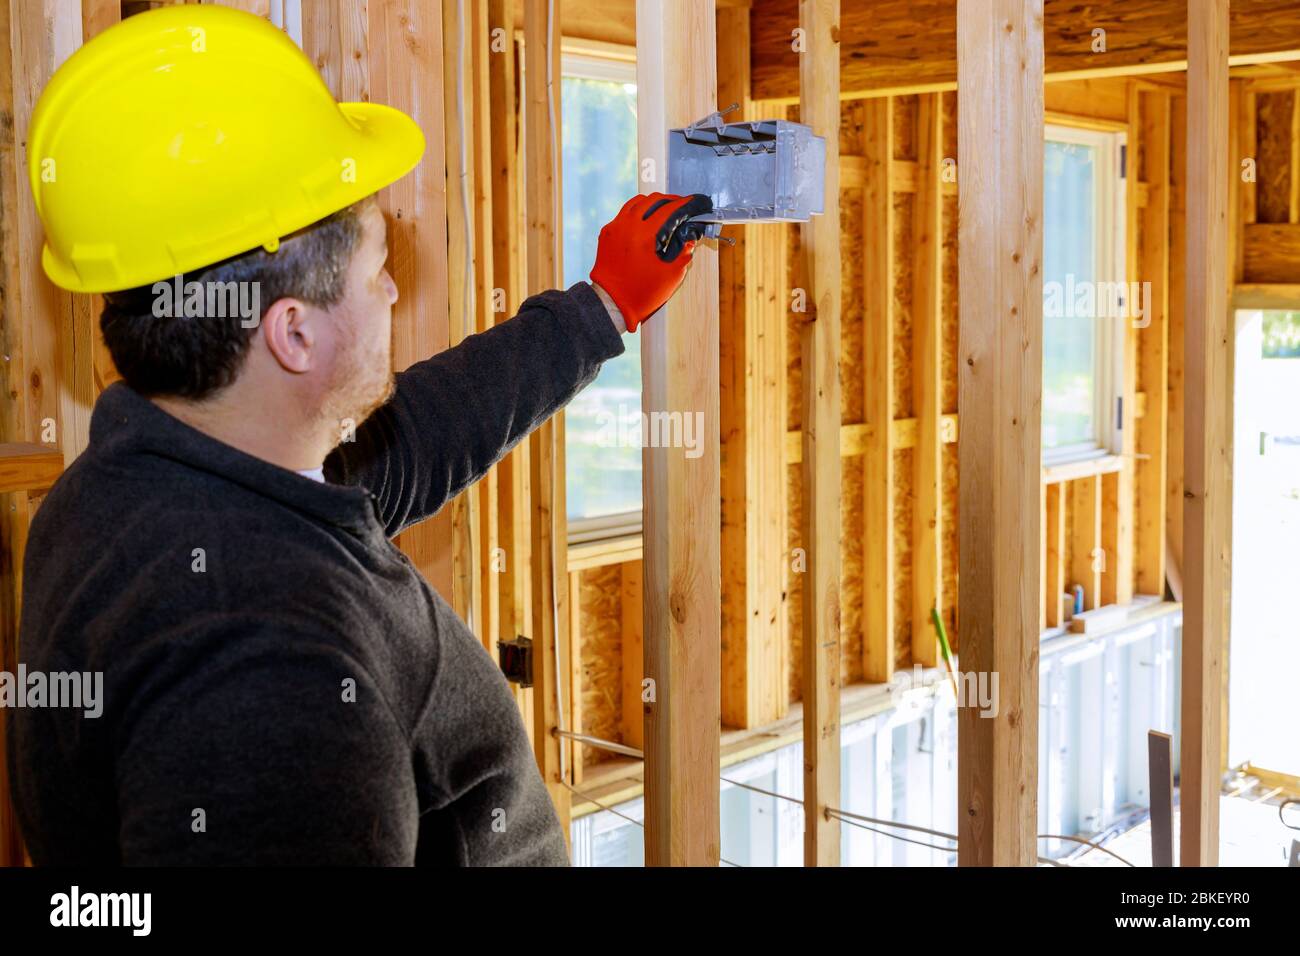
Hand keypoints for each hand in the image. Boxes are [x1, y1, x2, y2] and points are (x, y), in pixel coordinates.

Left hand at [589, 192, 712, 331]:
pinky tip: (645, 223)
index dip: (687, 204)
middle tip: (683, 206)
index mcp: (644, 234)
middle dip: (670, 200)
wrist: (611, 304)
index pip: (670, 209)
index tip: (696, 202)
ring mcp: (614, 228)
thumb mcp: (672, 274)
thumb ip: (684, 252)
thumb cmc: (641, 293)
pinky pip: (624, 214)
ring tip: (664, 210)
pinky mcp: (606, 234)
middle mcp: (627, 226)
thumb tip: (690, 237)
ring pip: (636, 203)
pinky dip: (637, 213)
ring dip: (653, 203)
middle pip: (653, 200)